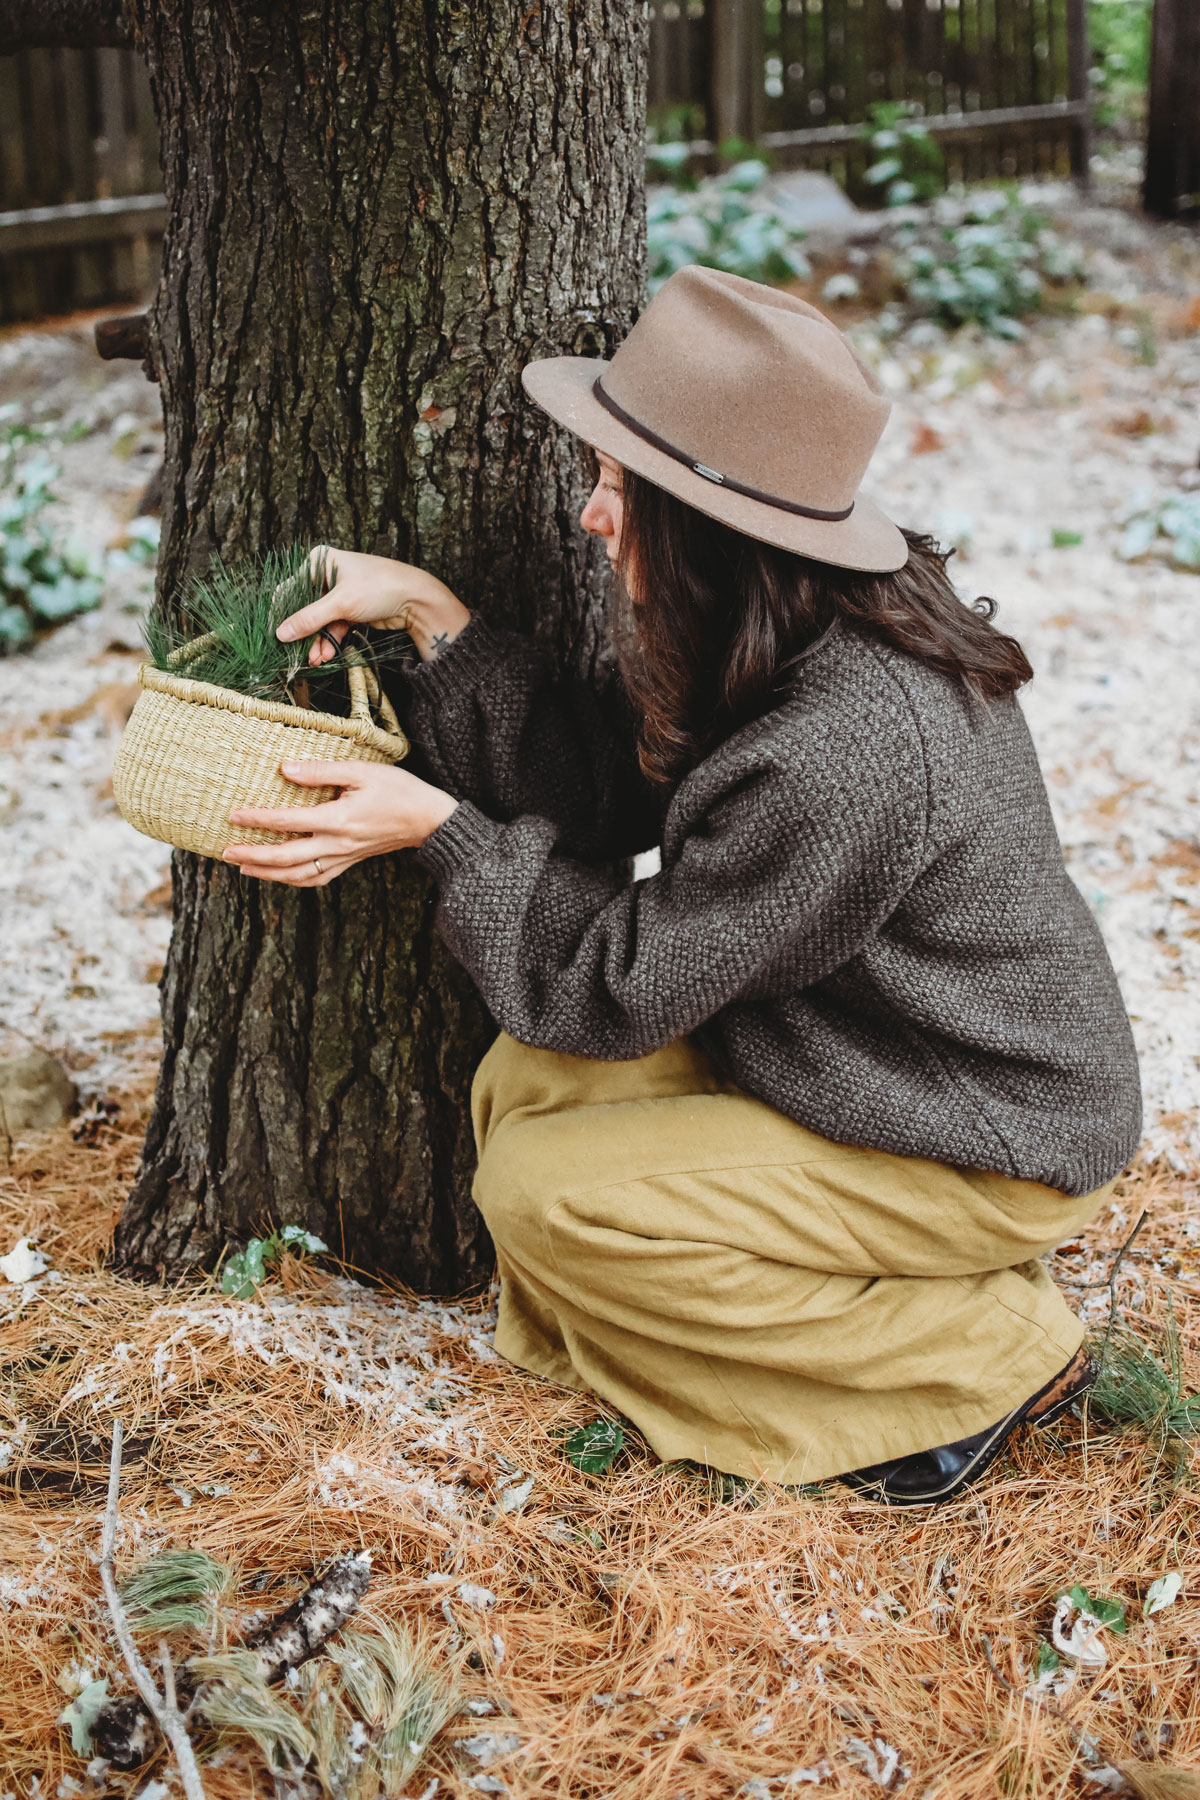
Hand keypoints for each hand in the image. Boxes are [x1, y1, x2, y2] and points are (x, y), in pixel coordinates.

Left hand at [223, 760, 457, 884]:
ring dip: (268, 874)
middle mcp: (338, 844)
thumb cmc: (398, 790)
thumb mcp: (362, 770)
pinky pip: (316, 879)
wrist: (428, 820)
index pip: (289, 822)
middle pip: (287, 858)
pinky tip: (278, 876)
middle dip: (253, 856)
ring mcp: (343, 857)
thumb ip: (322, 771)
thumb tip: (286, 769)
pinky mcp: (349, 862)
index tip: (234, 815)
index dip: (258, 820)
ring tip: (242, 867)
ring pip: (298, 874)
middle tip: (226, 851)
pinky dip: (293, 880)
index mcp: (339, 819)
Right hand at [278, 546, 471, 664]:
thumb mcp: (341, 603)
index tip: (277, 636)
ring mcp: (340, 592)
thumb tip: (281, 633)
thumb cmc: (381, 587)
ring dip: (317, 641)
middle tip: (296, 654)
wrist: (417, 600)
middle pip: (306, 607)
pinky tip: (325, 655)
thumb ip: (310, 619)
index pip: (292, 588)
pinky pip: (333, 626)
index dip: (285, 613)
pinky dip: (330, 640)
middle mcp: (328, 573)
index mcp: (321, 560)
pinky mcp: (351, 608)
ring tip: (314, 660)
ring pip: (320, 620)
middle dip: (304, 633)